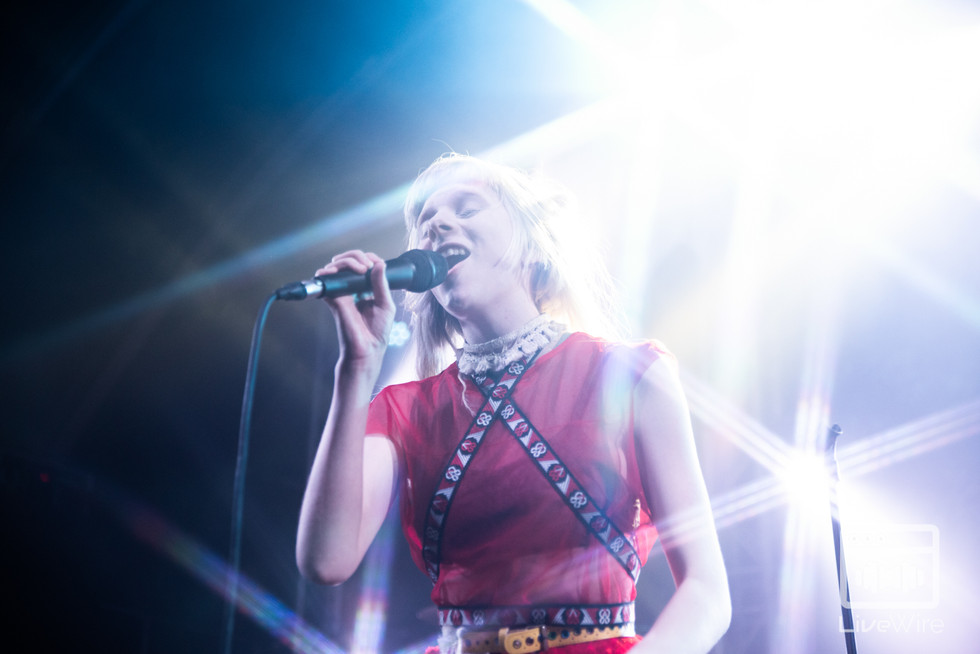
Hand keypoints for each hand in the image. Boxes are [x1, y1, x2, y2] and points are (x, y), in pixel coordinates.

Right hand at [315, 250, 395, 370]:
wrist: (367, 349)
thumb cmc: (377, 332)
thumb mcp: (386, 304)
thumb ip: (382, 284)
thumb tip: (379, 263)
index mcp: (365, 288)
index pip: (362, 263)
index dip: (368, 258)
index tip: (376, 263)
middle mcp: (351, 288)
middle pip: (347, 261)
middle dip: (356, 256)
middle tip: (367, 266)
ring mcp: (341, 293)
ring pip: (336, 266)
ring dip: (347, 261)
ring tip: (360, 269)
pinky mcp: (333, 300)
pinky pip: (326, 281)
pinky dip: (328, 272)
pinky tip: (337, 272)